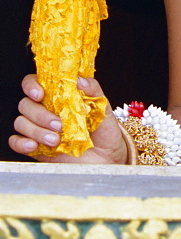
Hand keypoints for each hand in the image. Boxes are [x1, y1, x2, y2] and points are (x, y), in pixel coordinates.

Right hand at [9, 74, 127, 163]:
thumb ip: (93, 89)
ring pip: (21, 122)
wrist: (106, 158)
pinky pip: (16, 142)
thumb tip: (79, 80)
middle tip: (59, 124)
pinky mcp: (36, 147)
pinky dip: (21, 142)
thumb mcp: (103, 106)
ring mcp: (39, 129)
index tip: (40, 93)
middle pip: (26, 104)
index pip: (36, 83)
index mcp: (59, 96)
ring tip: (56, 140)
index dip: (32, 85)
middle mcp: (46, 110)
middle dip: (40, 114)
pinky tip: (34, 145)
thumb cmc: (103, 130)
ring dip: (36, 131)